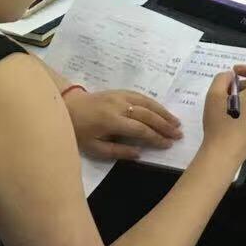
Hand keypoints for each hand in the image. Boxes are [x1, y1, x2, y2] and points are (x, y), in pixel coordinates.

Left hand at [63, 89, 182, 160]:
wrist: (67, 106)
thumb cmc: (79, 131)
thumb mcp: (93, 147)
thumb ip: (117, 151)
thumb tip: (139, 154)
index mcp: (110, 120)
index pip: (140, 129)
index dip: (155, 137)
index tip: (168, 144)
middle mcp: (118, 105)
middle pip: (147, 114)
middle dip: (164, 125)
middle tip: (178, 134)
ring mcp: (119, 95)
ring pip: (147, 102)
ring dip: (163, 112)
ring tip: (176, 122)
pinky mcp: (120, 91)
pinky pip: (141, 96)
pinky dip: (154, 104)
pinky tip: (162, 111)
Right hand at [199, 66, 245, 164]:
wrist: (223, 155)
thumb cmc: (219, 124)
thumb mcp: (214, 95)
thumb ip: (222, 78)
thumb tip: (230, 77)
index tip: (233, 73)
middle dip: (243, 84)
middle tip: (225, 91)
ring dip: (244, 97)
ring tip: (226, 106)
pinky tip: (231, 119)